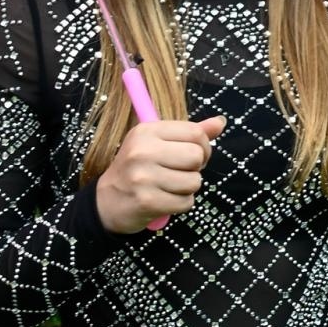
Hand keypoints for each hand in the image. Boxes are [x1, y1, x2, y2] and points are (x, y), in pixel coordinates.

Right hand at [95, 116, 225, 233]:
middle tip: (179, 172)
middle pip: (196, 157)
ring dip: (187, 188)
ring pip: (194, 182)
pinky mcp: (147, 201)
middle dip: (195, 168)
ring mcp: (143, 177)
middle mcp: (143, 151)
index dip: (203, 147)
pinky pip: (185, 203)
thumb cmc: (138, 169)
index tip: (193, 155)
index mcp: (147, 131)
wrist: (106, 201)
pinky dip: (180, 204)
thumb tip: (221, 122)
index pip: (195, 133)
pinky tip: (165, 200)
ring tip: (169, 186)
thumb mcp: (158, 143)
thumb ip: (190, 132)